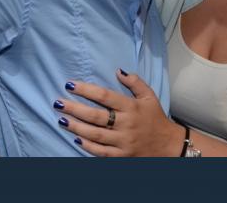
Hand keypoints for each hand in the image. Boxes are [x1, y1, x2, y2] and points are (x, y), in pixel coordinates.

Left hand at [54, 70, 184, 156]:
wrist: (168, 145)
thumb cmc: (156, 118)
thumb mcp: (149, 96)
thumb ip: (135, 82)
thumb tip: (118, 70)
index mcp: (132, 107)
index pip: (105, 96)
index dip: (86, 90)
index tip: (70, 85)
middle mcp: (126, 124)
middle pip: (96, 116)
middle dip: (74, 109)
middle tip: (58, 102)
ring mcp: (123, 142)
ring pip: (95, 134)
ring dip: (76, 127)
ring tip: (61, 119)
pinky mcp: (121, 156)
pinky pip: (101, 151)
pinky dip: (87, 146)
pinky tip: (76, 138)